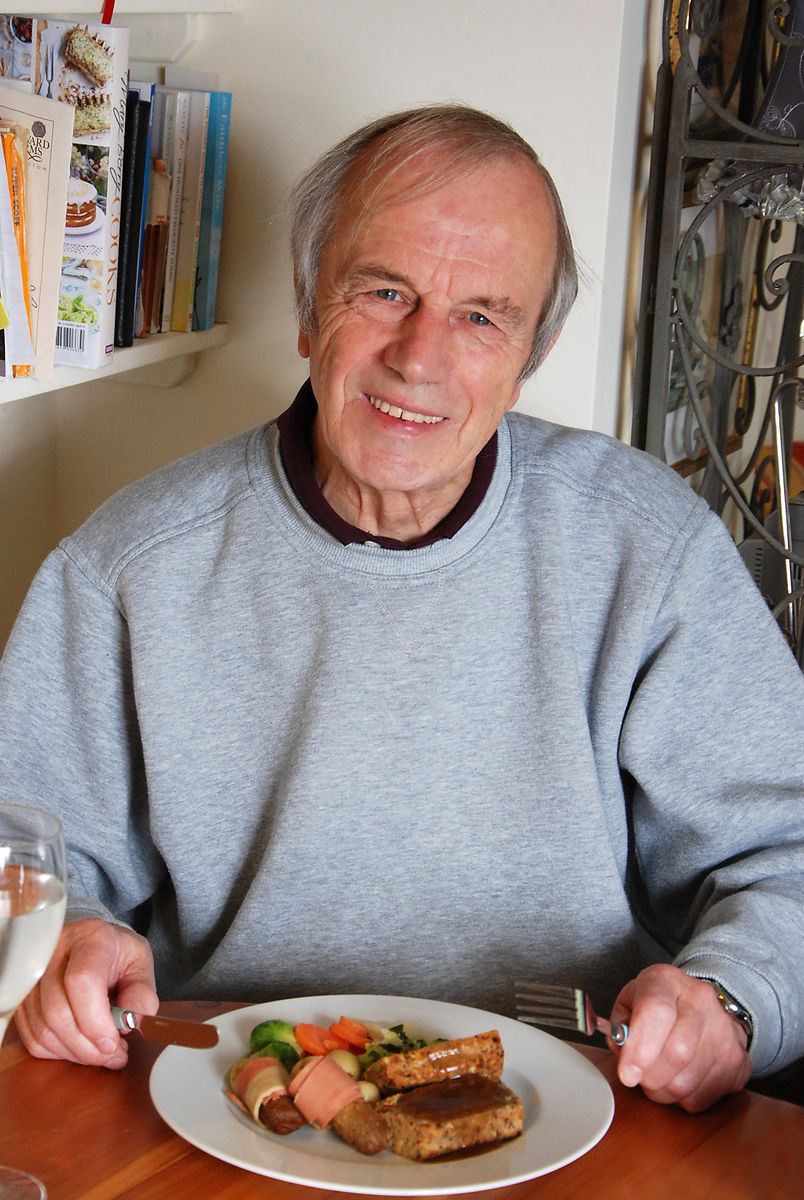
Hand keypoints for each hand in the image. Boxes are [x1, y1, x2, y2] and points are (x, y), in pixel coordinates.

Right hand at [14, 917, 157, 1069]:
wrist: (94, 944)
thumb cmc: (118, 955)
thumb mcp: (141, 965)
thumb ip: (142, 993)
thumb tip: (128, 1023)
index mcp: (91, 939)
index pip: (81, 980)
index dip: (95, 1020)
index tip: (113, 1041)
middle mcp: (54, 954)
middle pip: (57, 1012)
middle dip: (87, 1045)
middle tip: (113, 1054)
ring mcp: (33, 976)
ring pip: (43, 1029)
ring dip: (76, 1052)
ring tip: (102, 1053)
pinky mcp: (23, 998)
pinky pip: (33, 1037)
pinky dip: (59, 1051)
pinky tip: (81, 1047)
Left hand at [611, 963, 751, 1111]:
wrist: (702, 1006)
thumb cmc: (658, 1007)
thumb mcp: (629, 1003)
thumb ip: (620, 1027)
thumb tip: (624, 1054)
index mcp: (667, 981)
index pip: (656, 1011)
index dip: (640, 1048)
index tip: (627, 1074)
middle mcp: (701, 1000)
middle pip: (677, 1053)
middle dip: (650, 1077)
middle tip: (639, 1077)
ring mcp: (725, 1031)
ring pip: (688, 1082)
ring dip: (664, 1091)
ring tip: (658, 1077)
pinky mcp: (739, 1061)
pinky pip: (704, 1097)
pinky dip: (684, 1098)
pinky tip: (680, 1078)